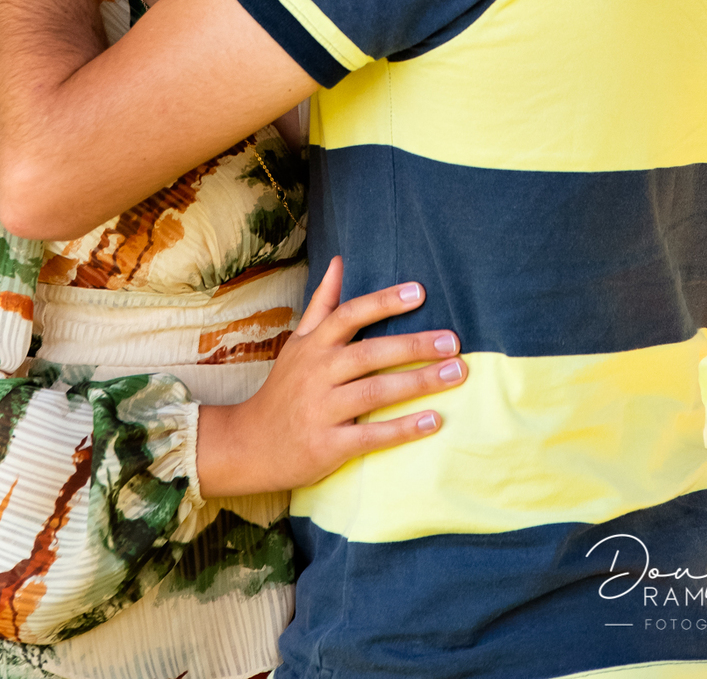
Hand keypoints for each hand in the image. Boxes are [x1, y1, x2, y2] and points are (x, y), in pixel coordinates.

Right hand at [195, 258, 466, 497]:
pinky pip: (370, 436)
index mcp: (313, 345)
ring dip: (417, 382)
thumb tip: (338, 260)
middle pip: (369, 352)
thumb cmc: (285, 389)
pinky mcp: (327, 446)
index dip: (383, 302)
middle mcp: (316, 373)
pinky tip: (433, 421)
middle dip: (413, 345)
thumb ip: (322, 303)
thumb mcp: (298, 342)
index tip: (420, 292)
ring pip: (374, 392)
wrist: (250, 444)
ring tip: (455, 374)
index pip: (349, 314)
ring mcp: (321, 409)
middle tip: (453, 341)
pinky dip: (402, 429)